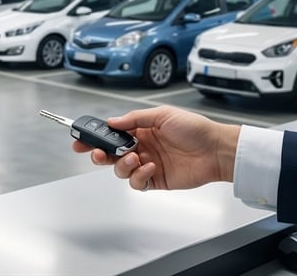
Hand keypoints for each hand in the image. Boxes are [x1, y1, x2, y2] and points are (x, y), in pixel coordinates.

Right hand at [72, 105, 238, 190]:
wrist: (215, 150)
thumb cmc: (194, 129)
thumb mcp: (162, 115)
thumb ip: (134, 119)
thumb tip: (112, 122)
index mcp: (140, 130)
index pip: (111, 133)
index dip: (95, 136)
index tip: (81, 138)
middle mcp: (141, 147)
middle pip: (110, 154)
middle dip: (99, 154)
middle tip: (97, 154)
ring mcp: (147, 164)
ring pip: (120, 169)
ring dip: (122, 165)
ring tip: (135, 158)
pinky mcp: (155, 180)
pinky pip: (136, 182)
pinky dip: (139, 176)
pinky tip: (151, 167)